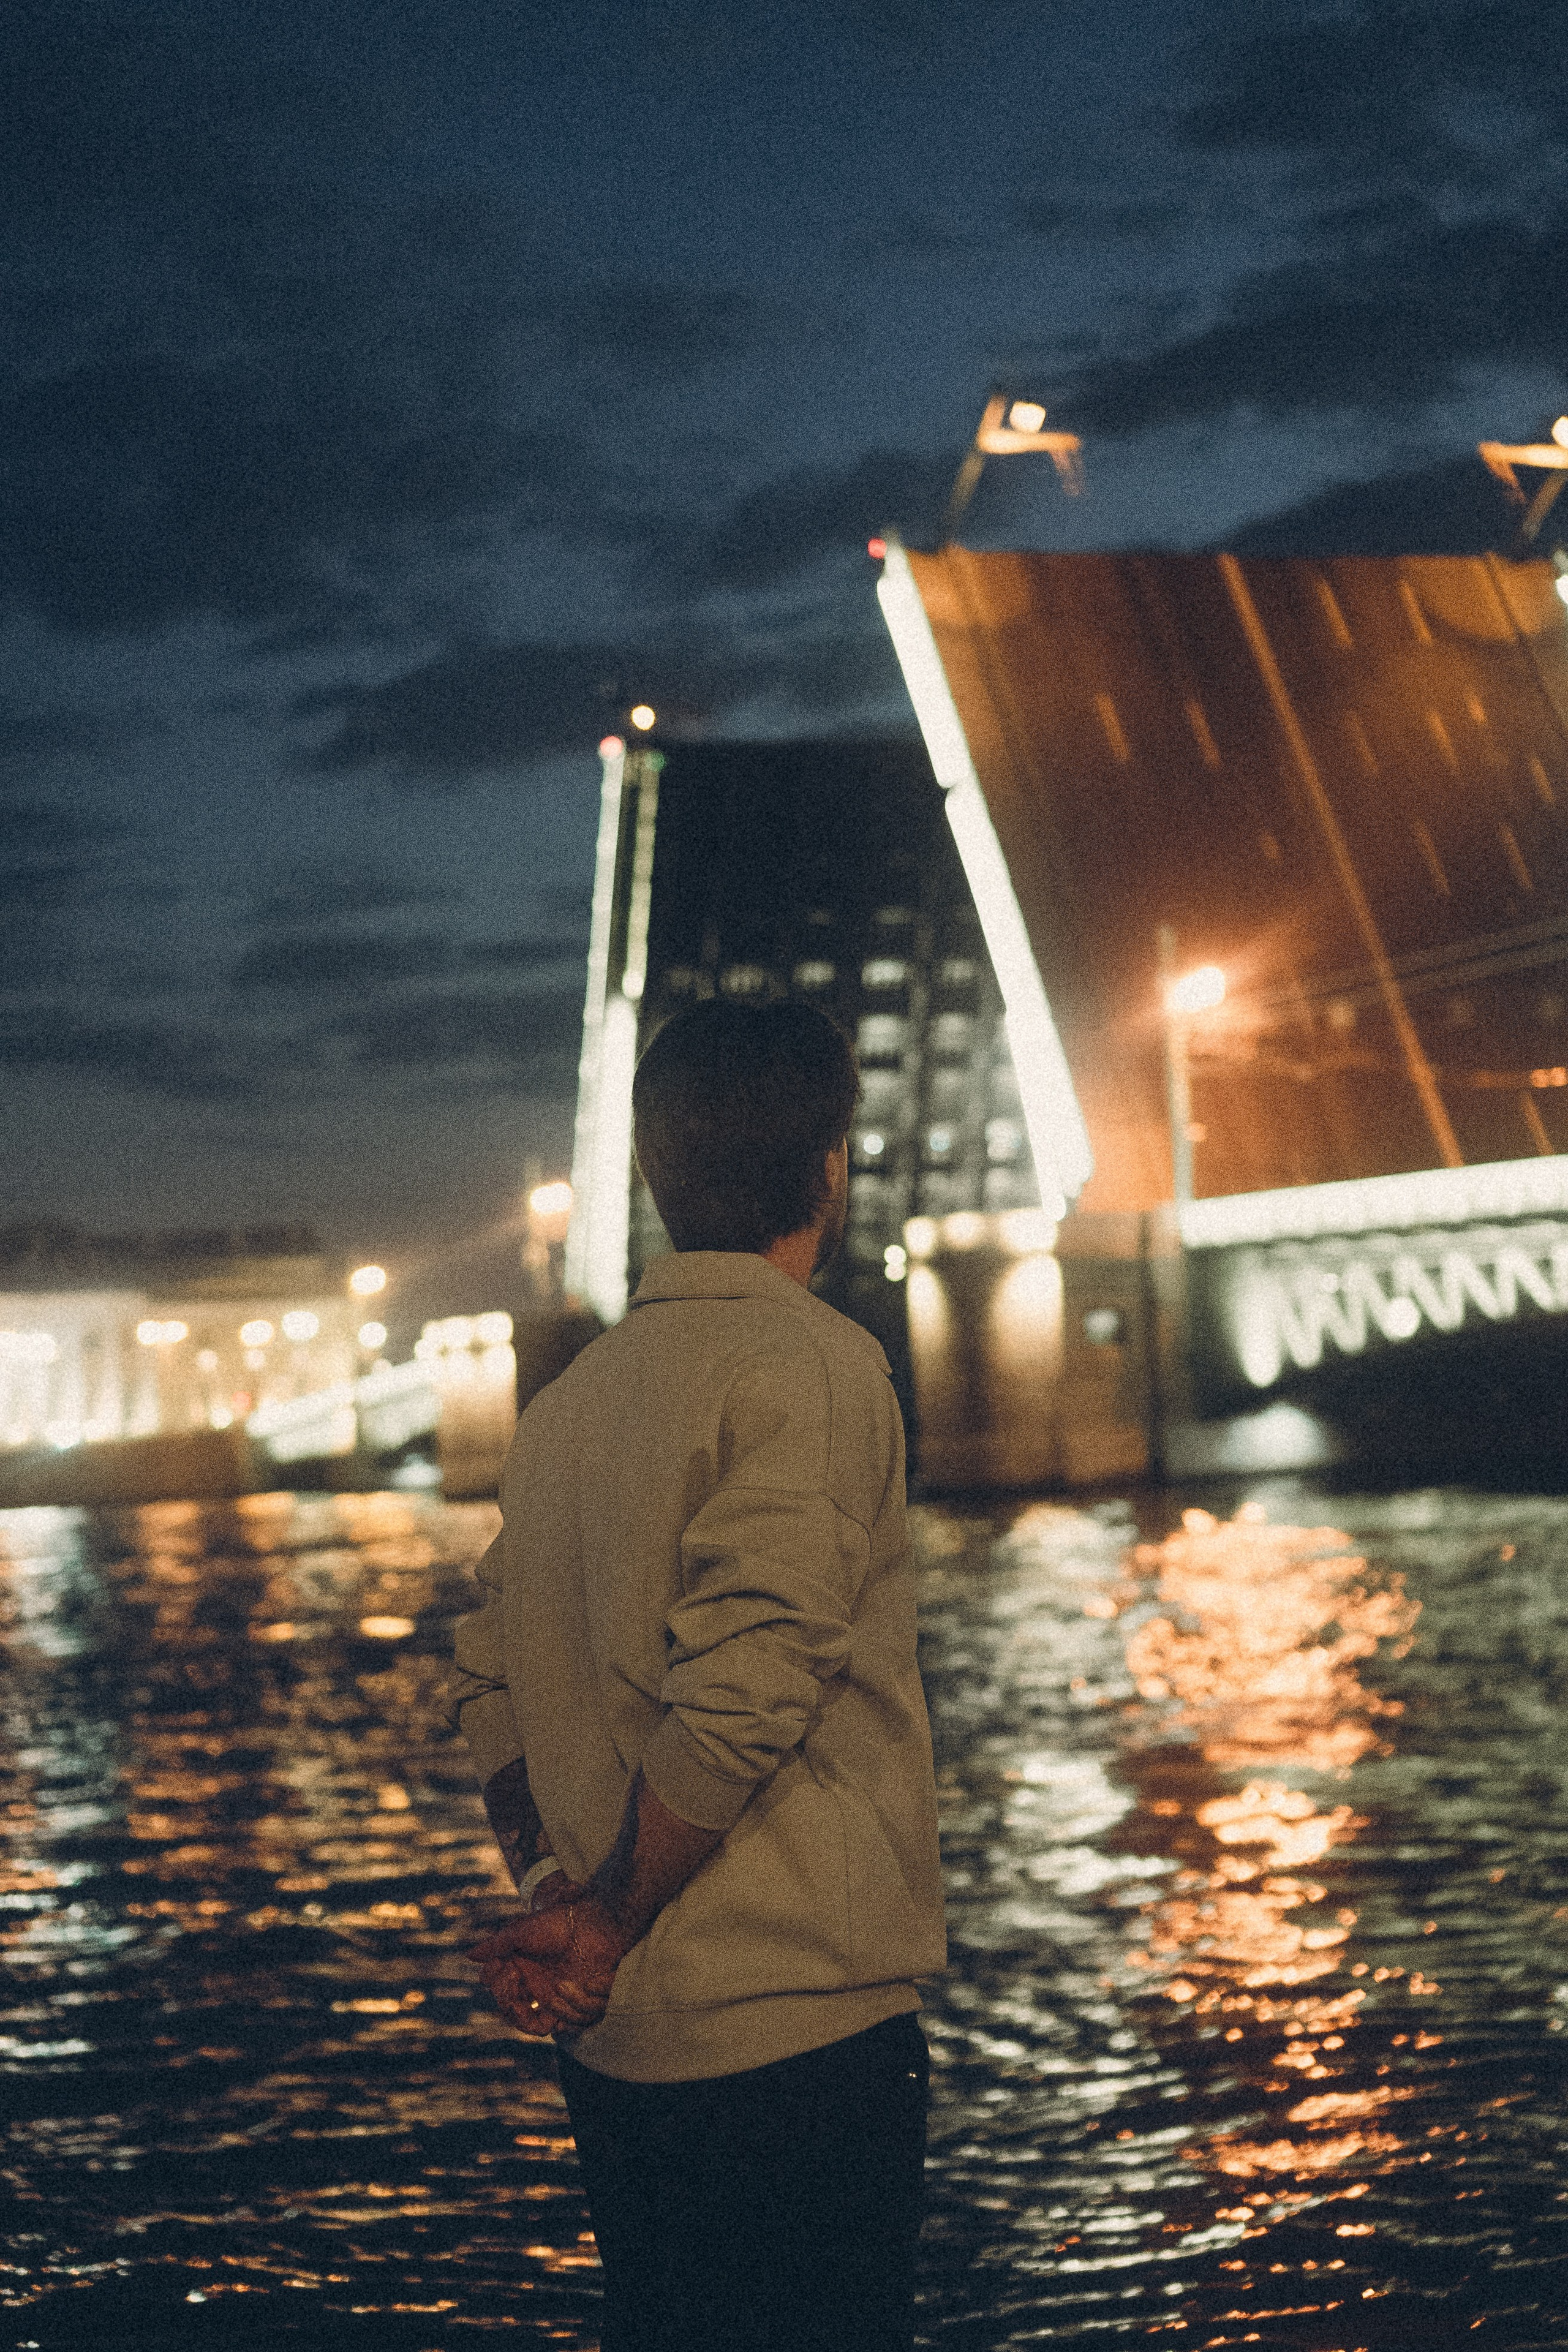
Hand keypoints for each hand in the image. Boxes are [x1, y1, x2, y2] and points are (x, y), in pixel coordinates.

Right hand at [472, 1893, 630, 2038]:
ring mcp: (546, 1995)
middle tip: (513, 1974)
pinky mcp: (565, 2005)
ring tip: (526, 1991)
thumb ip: (496, 1944)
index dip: (492, 1980)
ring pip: (524, 2020)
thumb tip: (469, 1956)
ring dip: (519, 2011)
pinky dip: (542, 2022)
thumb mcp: (522, 1930)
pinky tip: (544, 2010)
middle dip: (504, 1995)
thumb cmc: (557, 1923)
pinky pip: (548, 2024)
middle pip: (506, 2006)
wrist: (592, 1927)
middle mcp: (530, 1982)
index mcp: (517, 1963)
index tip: (498, 1965)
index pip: (493, 1983)